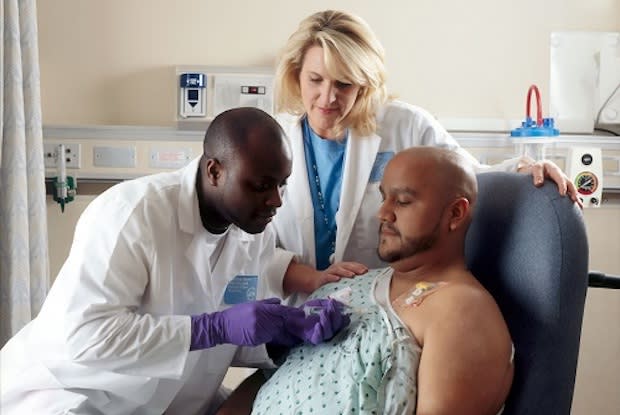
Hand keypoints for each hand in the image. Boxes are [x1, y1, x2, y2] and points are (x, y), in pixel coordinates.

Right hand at [190, 298, 305, 349]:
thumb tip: (280, 303)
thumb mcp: (252, 304)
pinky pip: (270, 339)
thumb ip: (267, 303)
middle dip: (292, 325)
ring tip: (297, 336)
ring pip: (277, 332)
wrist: (222, 325)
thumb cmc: (237, 313)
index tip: (301, 315)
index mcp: (260, 308)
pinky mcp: (256, 339)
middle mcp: (261, 319)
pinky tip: (285, 340)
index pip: (280, 310)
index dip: (292, 313)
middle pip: (281, 322)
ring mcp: (259, 330)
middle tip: (303, 327)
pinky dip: (277, 339)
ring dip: (287, 334)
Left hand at [294, 298, 350, 343]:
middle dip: (335, 315)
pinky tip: (318, 325)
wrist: (291, 317)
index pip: (343, 321)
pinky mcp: (313, 339)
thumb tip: (340, 303)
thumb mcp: (317, 303)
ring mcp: (321, 335)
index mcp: (333, 321)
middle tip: (331, 305)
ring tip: (324, 312)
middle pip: (337, 326)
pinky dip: (319, 332)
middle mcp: (329, 329)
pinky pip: (319, 338)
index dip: (342, 313)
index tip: (336, 304)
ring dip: (327, 322)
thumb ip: (327, 303)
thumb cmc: (307, 311)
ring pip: (329, 332)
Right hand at [314, 261, 367, 290]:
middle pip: (347, 266)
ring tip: (352, 275)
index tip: (366, 270)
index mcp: (342, 267)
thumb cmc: (331, 279)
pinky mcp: (323, 277)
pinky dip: (333, 277)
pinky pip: (328, 276)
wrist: (316, 281)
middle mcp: (337, 267)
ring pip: (338, 270)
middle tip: (362, 272)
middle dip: (355, 268)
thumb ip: (350, 276)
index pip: (352, 264)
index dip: (359, 266)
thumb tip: (363, 279)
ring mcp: (330, 272)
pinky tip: (337, 279)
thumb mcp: (341, 276)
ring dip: (345, 272)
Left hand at [517, 159, 582, 208]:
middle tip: (574, 200)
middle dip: (573, 192)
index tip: (562, 194)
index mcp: (555, 171)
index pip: (560, 178)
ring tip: (579, 206)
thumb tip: (538, 184)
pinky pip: (570, 193)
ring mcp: (563, 182)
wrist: (541, 167)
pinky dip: (574, 199)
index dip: (562, 186)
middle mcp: (561, 176)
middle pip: (570, 184)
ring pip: (572, 189)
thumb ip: (537, 175)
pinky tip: (577, 207)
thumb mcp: (536, 168)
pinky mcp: (563, 187)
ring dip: (575, 197)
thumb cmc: (538, 168)